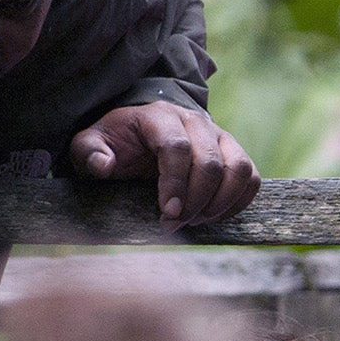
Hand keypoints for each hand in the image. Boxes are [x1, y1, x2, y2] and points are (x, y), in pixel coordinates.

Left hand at [70, 101, 260, 229]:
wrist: (139, 138)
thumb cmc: (114, 145)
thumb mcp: (89, 145)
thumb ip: (88, 152)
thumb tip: (104, 165)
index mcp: (159, 116)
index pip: (177, 147)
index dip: (175, 183)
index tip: (167, 213)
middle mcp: (195, 121)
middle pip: (209, 162)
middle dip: (195, 201)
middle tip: (173, 224)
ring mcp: (220, 136)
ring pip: (238, 169)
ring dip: (220, 203)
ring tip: (195, 221)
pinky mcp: (234, 154)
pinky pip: (251, 178)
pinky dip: (237, 202)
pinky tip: (212, 216)